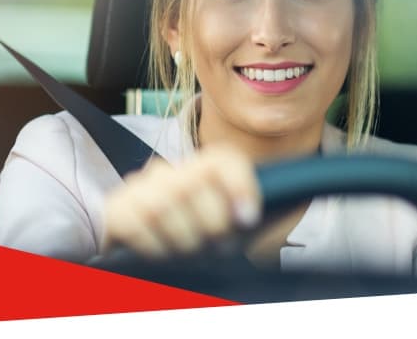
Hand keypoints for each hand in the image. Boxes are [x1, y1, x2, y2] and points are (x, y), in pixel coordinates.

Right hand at [101, 145, 261, 257]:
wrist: (156, 255)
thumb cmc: (205, 242)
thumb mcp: (236, 227)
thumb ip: (264, 209)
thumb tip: (299, 195)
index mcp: (207, 169)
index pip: (223, 160)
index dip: (238, 185)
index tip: (248, 219)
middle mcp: (174, 171)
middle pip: (192, 182)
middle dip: (208, 222)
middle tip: (215, 247)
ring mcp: (142, 187)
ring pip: (163, 203)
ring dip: (181, 238)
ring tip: (189, 253)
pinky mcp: (117, 208)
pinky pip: (135, 222)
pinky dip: (153, 245)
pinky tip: (162, 254)